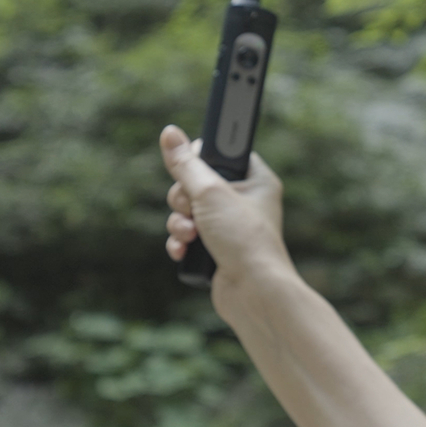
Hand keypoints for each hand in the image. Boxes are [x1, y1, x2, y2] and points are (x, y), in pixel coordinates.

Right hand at [160, 125, 290, 294]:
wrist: (253, 293)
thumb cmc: (244, 240)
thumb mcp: (210, 193)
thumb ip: (186, 164)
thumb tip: (170, 133)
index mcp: (256, 180)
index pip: (223, 154)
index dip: (202, 158)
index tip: (191, 166)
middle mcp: (245, 201)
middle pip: (197, 183)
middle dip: (183, 199)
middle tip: (190, 208)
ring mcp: (230, 227)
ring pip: (188, 212)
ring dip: (180, 223)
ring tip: (190, 235)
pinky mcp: (217, 249)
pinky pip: (188, 236)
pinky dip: (181, 242)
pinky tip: (184, 251)